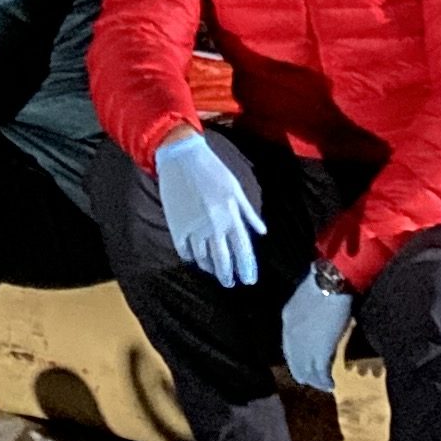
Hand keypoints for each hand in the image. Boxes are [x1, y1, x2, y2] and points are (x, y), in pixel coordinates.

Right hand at [155, 129, 265, 290]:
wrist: (181, 157)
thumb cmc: (212, 169)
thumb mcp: (235, 188)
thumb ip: (248, 212)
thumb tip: (262, 232)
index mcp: (231, 216)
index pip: (243, 250)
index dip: (247, 268)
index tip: (249, 280)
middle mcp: (214, 226)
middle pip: (223, 260)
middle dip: (228, 276)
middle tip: (230, 284)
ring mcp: (195, 229)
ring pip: (203, 259)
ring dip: (210, 268)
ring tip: (213, 272)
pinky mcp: (177, 227)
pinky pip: (185, 251)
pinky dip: (191, 258)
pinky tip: (195, 259)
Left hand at [281, 262, 356, 391]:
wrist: (330, 285)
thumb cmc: (322, 287)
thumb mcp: (305, 302)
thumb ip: (305, 318)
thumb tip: (314, 328)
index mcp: (287, 321)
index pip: (289, 348)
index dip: (298, 359)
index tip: (306, 365)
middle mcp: (291, 337)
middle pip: (295, 363)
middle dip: (305, 374)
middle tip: (315, 381)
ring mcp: (304, 346)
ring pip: (306, 371)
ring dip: (316, 381)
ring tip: (324, 385)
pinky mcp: (319, 352)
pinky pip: (320, 373)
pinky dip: (325, 381)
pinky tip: (330, 384)